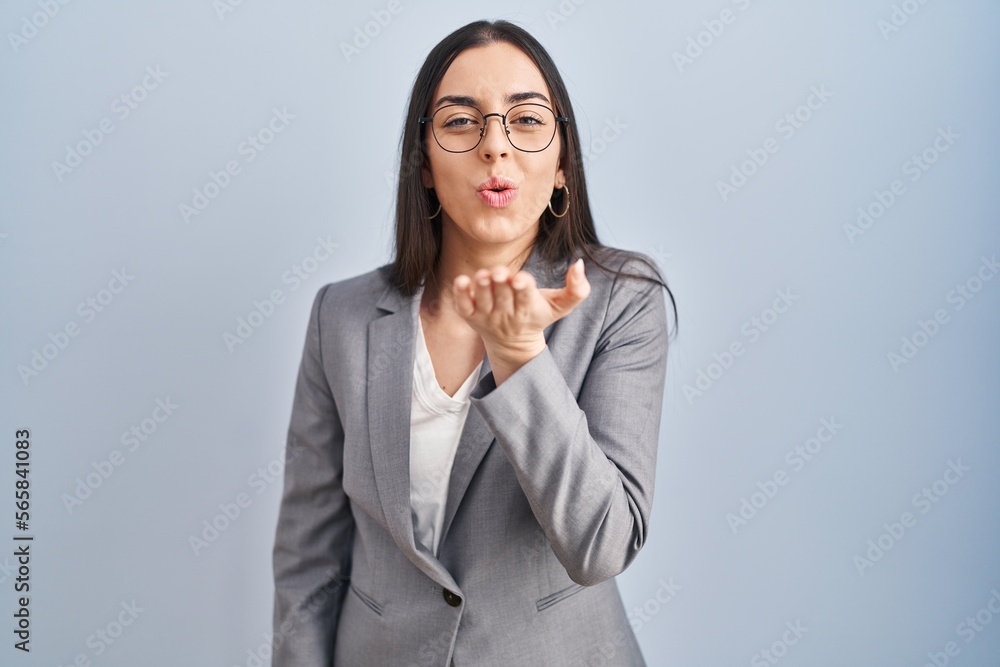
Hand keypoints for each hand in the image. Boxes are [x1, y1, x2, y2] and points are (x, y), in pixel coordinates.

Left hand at [452, 258, 590, 382]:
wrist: (512, 344)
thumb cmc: (538, 316)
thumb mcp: (562, 306)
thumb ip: (577, 289)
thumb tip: (580, 263)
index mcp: (528, 308)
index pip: (526, 297)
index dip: (523, 286)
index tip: (520, 278)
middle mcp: (506, 314)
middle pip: (502, 296)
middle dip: (501, 282)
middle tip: (499, 271)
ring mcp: (487, 316)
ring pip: (482, 300)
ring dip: (481, 286)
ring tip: (482, 275)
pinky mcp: (471, 315)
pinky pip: (463, 305)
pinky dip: (460, 294)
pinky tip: (461, 281)